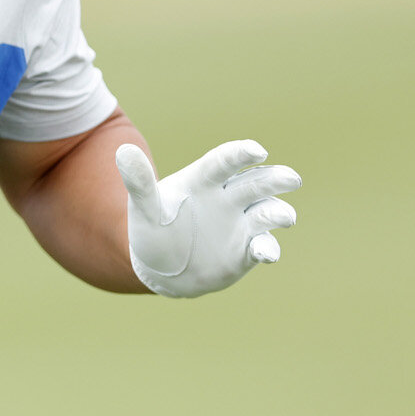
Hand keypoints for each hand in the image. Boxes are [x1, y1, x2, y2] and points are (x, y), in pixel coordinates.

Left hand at [115, 139, 301, 297]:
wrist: (162, 266)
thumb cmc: (154, 228)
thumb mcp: (144, 207)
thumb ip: (139, 181)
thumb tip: (122, 150)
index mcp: (205, 181)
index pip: (224, 162)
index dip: (240, 155)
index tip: (256, 150)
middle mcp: (228, 198)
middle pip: (256, 183)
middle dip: (275, 179)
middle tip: (292, 178)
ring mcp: (241, 224)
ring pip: (267, 211)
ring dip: (278, 212)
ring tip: (286, 217)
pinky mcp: (246, 250)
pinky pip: (262, 245)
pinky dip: (267, 248)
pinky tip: (267, 253)